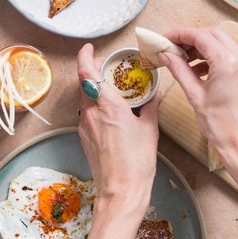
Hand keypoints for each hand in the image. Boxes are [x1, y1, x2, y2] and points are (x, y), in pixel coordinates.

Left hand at [76, 43, 158, 212]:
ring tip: (110, 88)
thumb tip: (154, 93)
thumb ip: (149, 106)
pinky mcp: (84, 136)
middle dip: (93, 70)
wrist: (121, 190)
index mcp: (108, 106)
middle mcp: (92, 113)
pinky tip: (109, 110)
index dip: (85, 56)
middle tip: (106, 66)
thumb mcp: (149, 129)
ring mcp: (85, 125)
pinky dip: (95, 104)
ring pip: (84, 97)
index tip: (89, 48)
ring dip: (94, 88)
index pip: (87, 73)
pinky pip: (86, 112)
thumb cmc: (137, 163)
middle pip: (84, 82)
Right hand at [161, 27, 237, 164]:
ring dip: (200, 46)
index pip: (200, 36)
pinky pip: (228, 54)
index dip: (179, 35)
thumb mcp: (194, 95)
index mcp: (227, 63)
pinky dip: (210, 55)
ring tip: (181, 59)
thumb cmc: (221, 126)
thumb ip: (179, 70)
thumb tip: (166, 55)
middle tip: (171, 47)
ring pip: (221, 42)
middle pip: (212, 33)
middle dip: (190, 37)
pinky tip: (196, 69)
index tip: (164, 39)